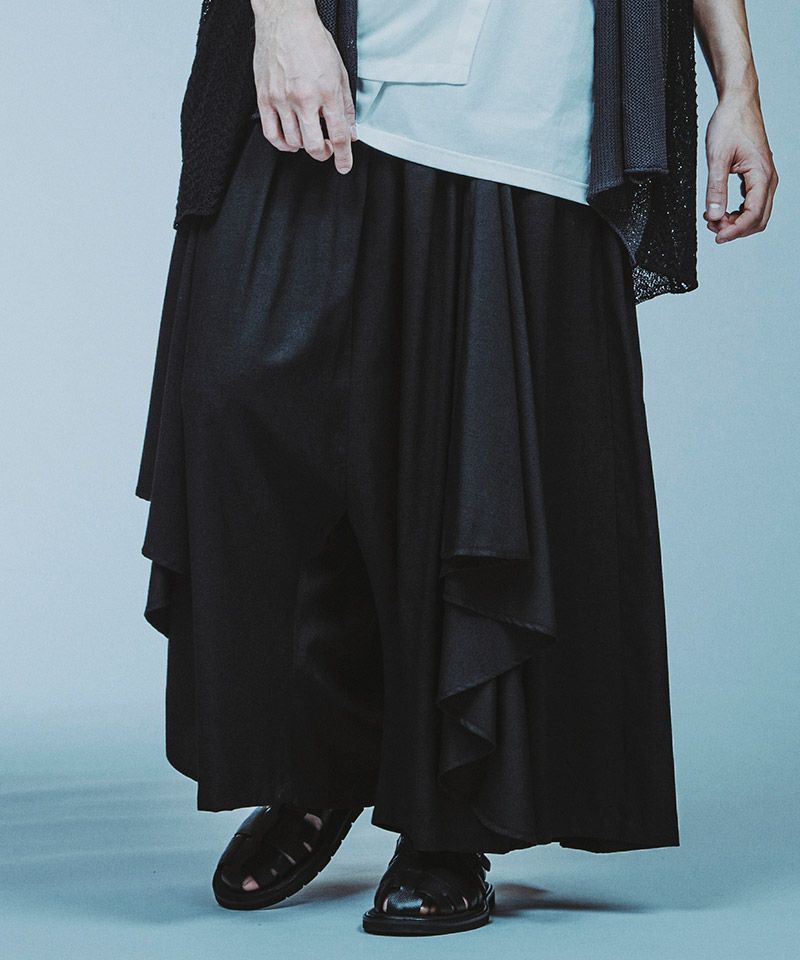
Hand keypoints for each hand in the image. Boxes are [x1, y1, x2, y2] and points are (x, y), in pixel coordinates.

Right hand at [251, 0, 356, 172]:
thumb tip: (351, 131)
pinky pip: (271, 134)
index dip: (344, 157)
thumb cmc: (312, 40)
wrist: (285, 19)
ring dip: (304, 146)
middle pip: (315, 146)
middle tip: (326, 148)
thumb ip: (346, 106)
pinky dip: (282, 144)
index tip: (344, 166)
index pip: (339, 135)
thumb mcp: (340, 72)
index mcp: (327, 91)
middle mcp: (304, 98)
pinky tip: (290, 140)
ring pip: (293, 143)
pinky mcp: (265, 97)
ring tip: (308, 136)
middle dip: (324, 153)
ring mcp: (282, 99)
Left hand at [703, 91, 777, 242]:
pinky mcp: (757, 176)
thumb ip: (715, 189)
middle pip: (758, 219)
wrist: (738, 103)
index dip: (735, 231)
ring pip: (756, 213)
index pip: (754, 215)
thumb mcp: (716, 158)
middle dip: (735, 229)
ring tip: (713, 219)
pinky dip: (737, 212)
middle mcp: (768, 178)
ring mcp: (764, 178)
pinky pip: (752, 203)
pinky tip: (720, 210)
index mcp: (762, 175)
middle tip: (712, 227)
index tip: (717, 237)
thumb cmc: (730, 124)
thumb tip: (715, 216)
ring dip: (736, 222)